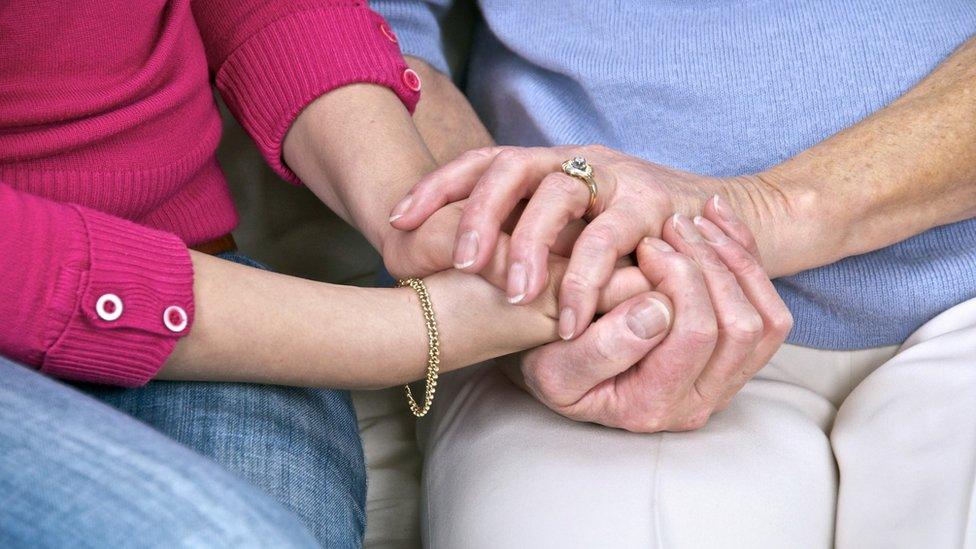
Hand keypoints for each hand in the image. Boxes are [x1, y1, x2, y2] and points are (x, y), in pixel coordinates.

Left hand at [389, 145, 799, 338]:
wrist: (721, 223)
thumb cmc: (632, 241)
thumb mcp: (571, 236)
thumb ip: (528, 243)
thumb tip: (453, 276)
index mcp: (547, 166)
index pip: (482, 161)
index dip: (437, 187)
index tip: (397, 222)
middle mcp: (575, 162)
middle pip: (511, 165)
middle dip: (478, 213)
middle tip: (457, 263)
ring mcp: (614, 178)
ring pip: (557, 194)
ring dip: (528, 244)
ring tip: (511, 295)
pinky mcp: (652, 205)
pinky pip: (609, 238)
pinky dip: (584, 280)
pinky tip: (567, 319)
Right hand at [507, 211, 792, 431]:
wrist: (558, 364)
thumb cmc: (549, 362)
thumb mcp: (549, 366)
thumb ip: (596, 350)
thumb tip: (658, 311)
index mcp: (651, 406)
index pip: (695, 335)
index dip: (681, 280)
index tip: (647, 245)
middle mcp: (696, 404)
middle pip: (738, 328)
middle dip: (709, 263)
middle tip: (672, 225)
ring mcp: (722, 386)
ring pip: (764, 321)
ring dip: (734, 261)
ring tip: (692, 223)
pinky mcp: (736, 364)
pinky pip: (771, 314)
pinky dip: (751, 263)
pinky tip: (718, 225)